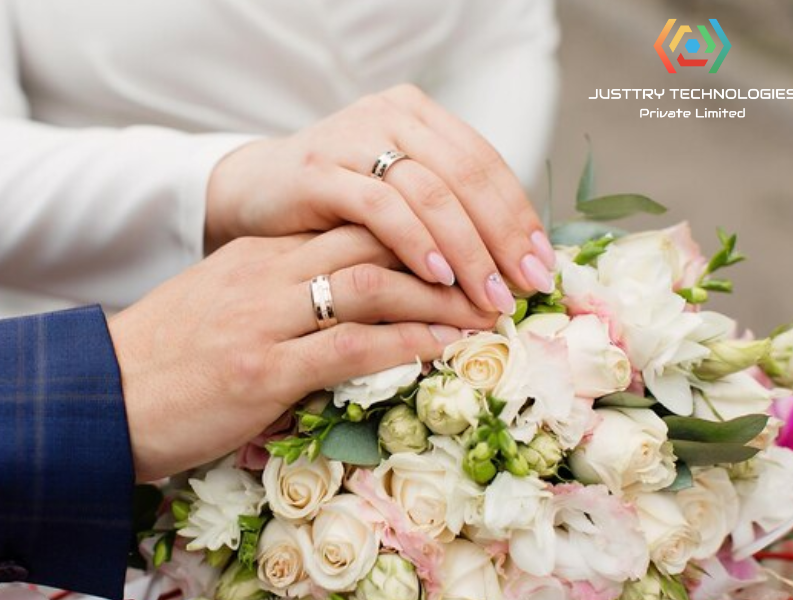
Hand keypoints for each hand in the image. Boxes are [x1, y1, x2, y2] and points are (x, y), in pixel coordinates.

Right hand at [107, 227, 495, 480]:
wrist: (100, 396)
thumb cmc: (167, 357)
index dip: (419, 230)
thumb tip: (343, 301)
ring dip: (438, 297)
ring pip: (369, 285)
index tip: (464, 248)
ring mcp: (263, 320)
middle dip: (444, 255)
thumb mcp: (225, 304)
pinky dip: (403, 342)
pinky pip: (347, 346)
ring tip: (486, 310)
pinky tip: (442, 344)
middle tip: (495, 274)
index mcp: (260, 255)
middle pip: (374, 241)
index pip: (354, 223)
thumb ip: (280, 290)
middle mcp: (266, 274)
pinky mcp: (259, 371)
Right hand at [205, 84, 555, 314]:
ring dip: (467, 249)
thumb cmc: (330, 205)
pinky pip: (381, 208)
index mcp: (416, 115)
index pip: (485, 162)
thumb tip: (511, 259)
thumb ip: (442, 209)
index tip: (542, 264)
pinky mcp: (319, 172)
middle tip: (526, 286)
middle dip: (504, 236)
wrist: (250, 193)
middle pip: (467, 175)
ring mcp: (352, 139)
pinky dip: (415, 242)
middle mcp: (389, 116)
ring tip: (487, 294)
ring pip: (431, 192)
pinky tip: (437, 276)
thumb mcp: (393, 196)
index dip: (519, 214)